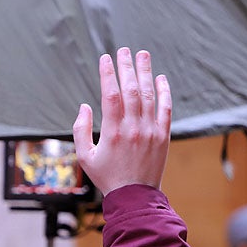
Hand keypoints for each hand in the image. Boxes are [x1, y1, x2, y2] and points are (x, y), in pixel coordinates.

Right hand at [73, 48, 171, 194]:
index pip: (111, 95)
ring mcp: (151, 131)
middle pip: (131, 90)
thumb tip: (84, 106)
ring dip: (145, 73)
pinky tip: (160, 78)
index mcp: (112, 133)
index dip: (108, 74)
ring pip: (148, 95)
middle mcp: (133, 129)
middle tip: (124, 50)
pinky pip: (166, 109)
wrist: (135, 197)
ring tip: (142, 55)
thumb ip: (80, 130)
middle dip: (127, 67)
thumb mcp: (84, 156)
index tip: (106, 58)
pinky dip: (164, 92)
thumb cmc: (107, 177)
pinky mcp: (163, 136)